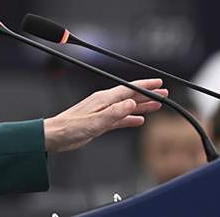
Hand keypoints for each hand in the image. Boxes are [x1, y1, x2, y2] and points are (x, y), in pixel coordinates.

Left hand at [43, 78, 167, 151]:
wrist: (55, 135)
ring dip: (142, 106)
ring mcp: (102, 112)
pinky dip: (130, 118)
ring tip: (156, 106)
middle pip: (130, 96)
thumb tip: (132, 104)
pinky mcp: (100, 122)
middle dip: (148, 94)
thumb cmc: (70, 127)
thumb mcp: (95, 121)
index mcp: (104, 99)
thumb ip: (115, 113)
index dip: (145, 86)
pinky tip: (139, 120)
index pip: (129, 89)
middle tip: (164, 94)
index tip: (159, 84)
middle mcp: (104, 103)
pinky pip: (120, 118)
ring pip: (127, 107)